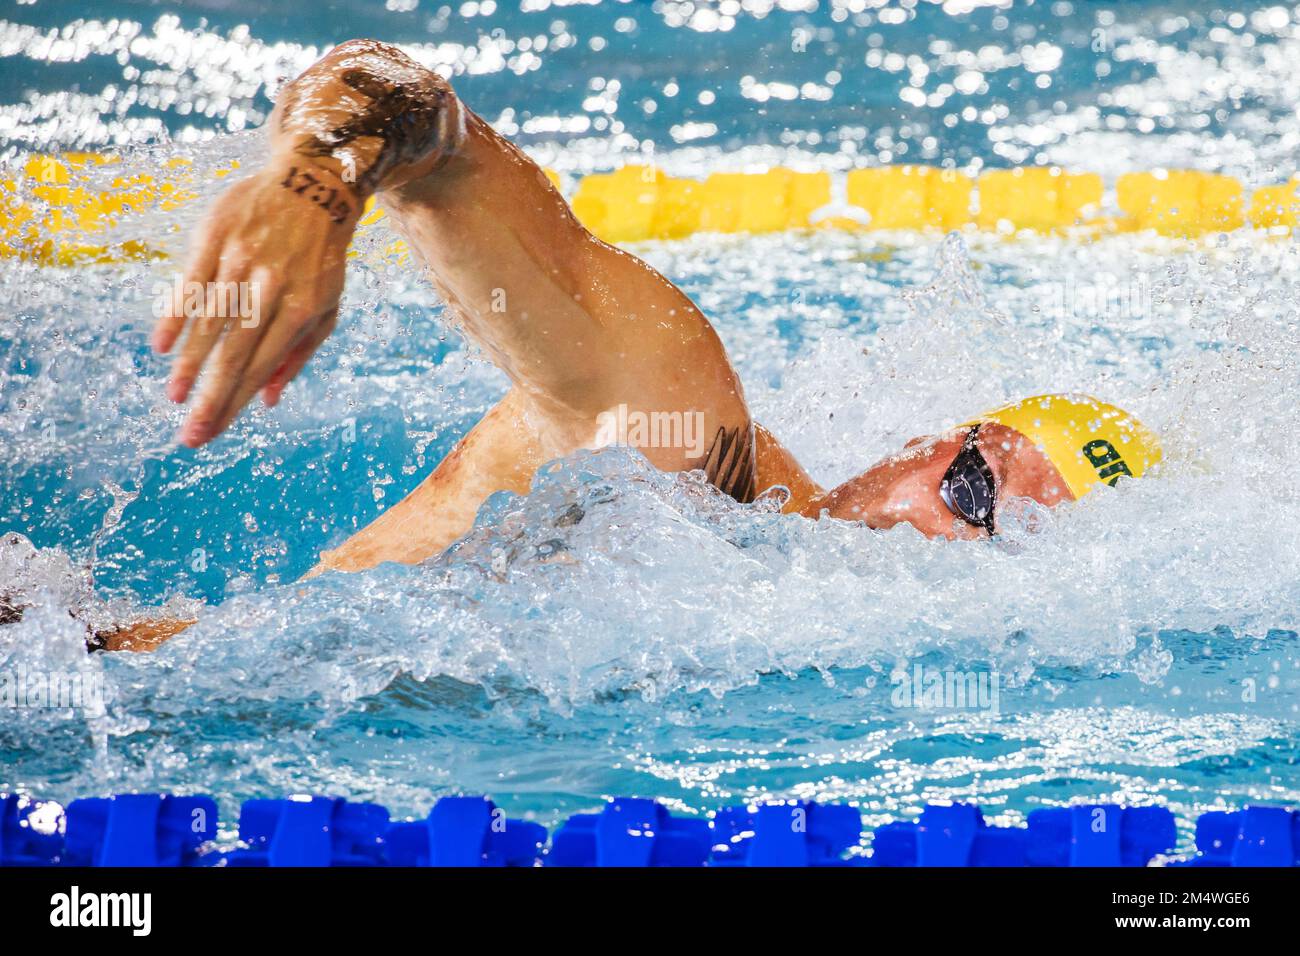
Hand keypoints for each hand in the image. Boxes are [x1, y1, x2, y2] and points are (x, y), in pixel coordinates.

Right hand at [153, 159, 361, 446]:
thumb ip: (298, 354)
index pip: (262, 367)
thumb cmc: (320, 258)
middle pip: (234, 353)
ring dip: (189, 365)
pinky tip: (161, 347)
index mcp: (301, 309)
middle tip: (190, 435)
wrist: (314, 183)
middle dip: (210, 398)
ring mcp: (240, 260)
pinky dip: (174, 316)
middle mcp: (270, 287)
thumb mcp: (327, 306)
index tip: (212, 433)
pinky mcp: (215, 236)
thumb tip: (269, 402)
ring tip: (174, 397)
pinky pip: (189, 283)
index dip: (235, 404)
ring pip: (209, 322)